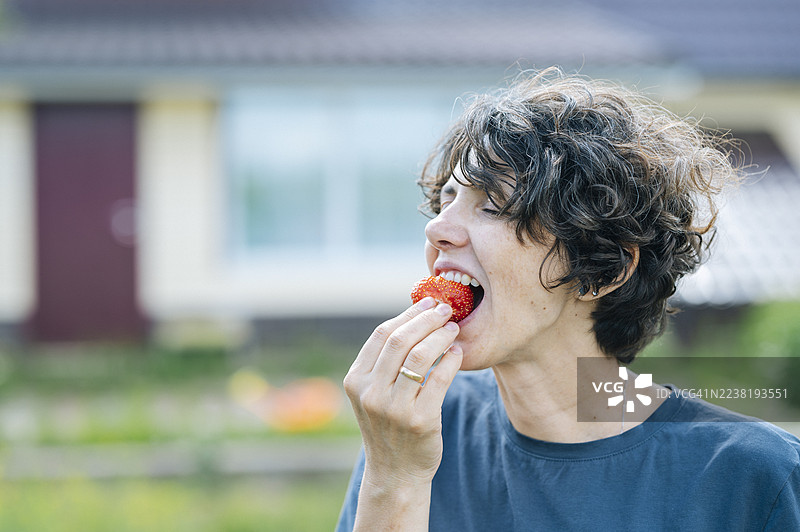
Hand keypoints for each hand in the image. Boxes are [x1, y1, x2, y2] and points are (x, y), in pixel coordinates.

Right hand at [343, 297, 462, 486]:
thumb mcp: (374, 393)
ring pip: (420, 356)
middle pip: (401, 340)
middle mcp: (371, 393)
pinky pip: (440, 379)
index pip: (382, 335)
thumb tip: (415, 317)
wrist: (395, 473)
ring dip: (441, 336)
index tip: (428, 303)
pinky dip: (452, 360)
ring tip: (454, 329)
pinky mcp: (420, 421)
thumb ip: (385, 362)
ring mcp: (394, 409)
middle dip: (427, 319)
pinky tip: (458, 353)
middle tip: (446, 309)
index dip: (408, 315)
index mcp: (356, 380)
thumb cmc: (388, 426)